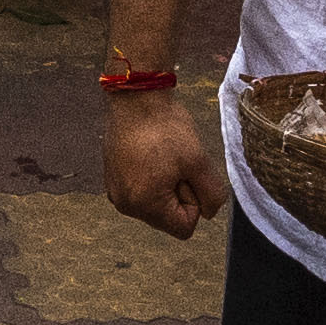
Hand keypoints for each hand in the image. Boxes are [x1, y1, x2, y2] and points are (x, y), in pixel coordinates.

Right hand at [103, 84, 225, 237]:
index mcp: (145, 205)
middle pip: (167, 217)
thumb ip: (212, 194)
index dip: (194, 202)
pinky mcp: (113, 178)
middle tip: (174, 162)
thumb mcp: (199, 161)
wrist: (136, 97)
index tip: (186, 174)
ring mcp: (116, 191)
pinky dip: (151, 176)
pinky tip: (150, 153)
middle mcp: (125, 204)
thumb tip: (209, 212)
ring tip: (161, 156)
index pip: (184, 228)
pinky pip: (141, 190)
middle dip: (178, 193)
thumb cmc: (165, 126)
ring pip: (155, 203)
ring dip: (165, 184)